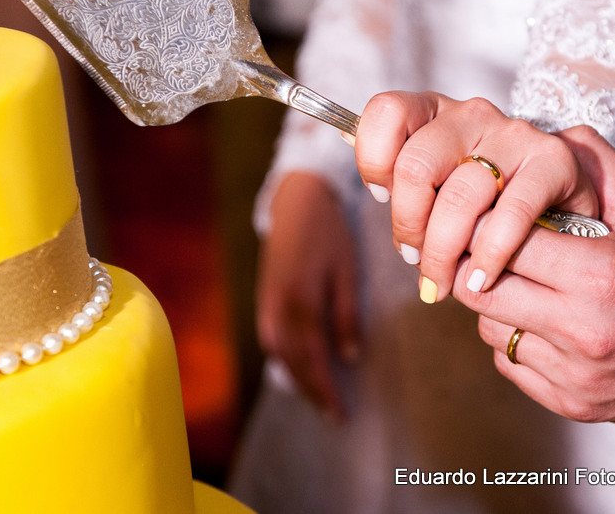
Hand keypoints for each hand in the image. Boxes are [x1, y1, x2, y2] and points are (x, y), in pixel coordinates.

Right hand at [255, 172, 358, 420]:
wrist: (296, 199)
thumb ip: (346, 315)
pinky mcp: (264, 294)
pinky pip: (270, 336)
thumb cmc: (330, 231)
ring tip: (317, 397)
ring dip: (296, 378)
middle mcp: (279, 307)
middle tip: (333, 416)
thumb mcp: (347, 270)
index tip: (342, 415)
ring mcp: (267, 301)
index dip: (327, 390)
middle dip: (313, 392)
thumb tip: (350, 358)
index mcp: (302, 302)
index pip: (315, 359)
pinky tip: (293, 366)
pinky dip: (281, 357)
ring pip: (278, 353)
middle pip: (294, 362)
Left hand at [353, 91, 598, 302]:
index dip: (374, 160)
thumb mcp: (442, 184)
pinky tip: (481, 277)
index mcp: (436, 112)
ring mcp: (516, 134)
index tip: (382, 199)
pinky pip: (510, 210)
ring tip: (445, 282)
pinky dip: (490, 252)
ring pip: (459, 194)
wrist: (567, 211)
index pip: (388, 112)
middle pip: (416, 165)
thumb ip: (406, 177)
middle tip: (416, 263)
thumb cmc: (490, 202)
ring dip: (444, 250)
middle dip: (409, 226)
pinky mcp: (555, 161)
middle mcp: (473, 114)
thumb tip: (364, 169)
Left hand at [453, 125, 614, 423]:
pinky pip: (509, 363)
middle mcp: (583, 329)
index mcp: (600, 274)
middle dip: (477, 263)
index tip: (486, 214)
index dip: (488, 224)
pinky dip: (515, 339)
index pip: (503, 242)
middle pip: (480, 290)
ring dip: (495, 303)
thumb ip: (596, 165)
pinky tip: (540, 320)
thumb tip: (547, 135)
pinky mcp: (573, 402)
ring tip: (524, 284)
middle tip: (488, 248)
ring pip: (489, 328)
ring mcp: (576, 373)